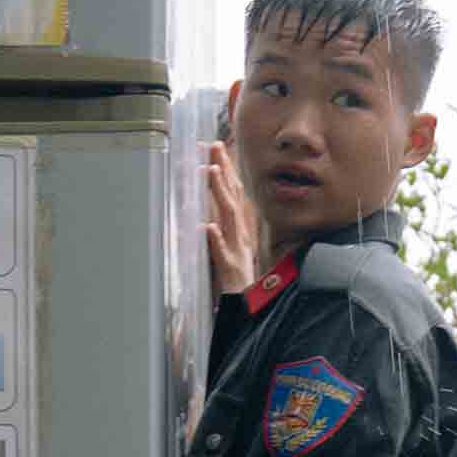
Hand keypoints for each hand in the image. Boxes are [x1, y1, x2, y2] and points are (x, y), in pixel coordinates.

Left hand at [203, 140, 259, 297]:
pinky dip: (216, 239)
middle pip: (233, 198)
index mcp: (240, 229)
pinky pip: (222, 254)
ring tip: (211, 174)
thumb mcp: (232, 247)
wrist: (248, 309)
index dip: (227, 170)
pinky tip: (208, 227)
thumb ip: (224, 226)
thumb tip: (211, 206)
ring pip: (229, 219)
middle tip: (214, 147)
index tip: (217, 147)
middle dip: (224, 171)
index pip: (234, 193)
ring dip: (220, 195)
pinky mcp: (230, 270)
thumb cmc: (237, 279)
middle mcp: (240, 235)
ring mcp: (236, 251)